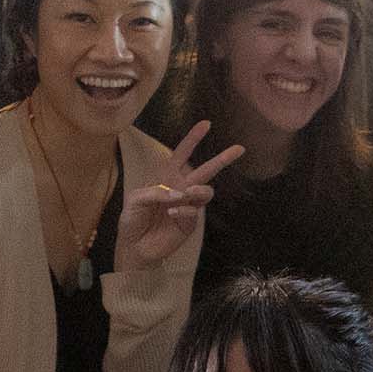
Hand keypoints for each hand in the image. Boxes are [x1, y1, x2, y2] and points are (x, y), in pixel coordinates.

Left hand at [115, 121, 242, 271]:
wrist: (134, 247)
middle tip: (240, 148)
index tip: (206, 124)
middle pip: (205, 170)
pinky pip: (194, 212)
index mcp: (166, 177)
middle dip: (222, 159)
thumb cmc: (132, 220)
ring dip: (200, 189)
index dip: (193, 139)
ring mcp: (187, 206)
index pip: (181, 154)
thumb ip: (154, 191)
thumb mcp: (135, 199)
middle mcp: (180, 188)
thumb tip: (180, 193)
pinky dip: (184, 210)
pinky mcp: (190, 223)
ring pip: (206, 191)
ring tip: (189, 192)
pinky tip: (171, 213)